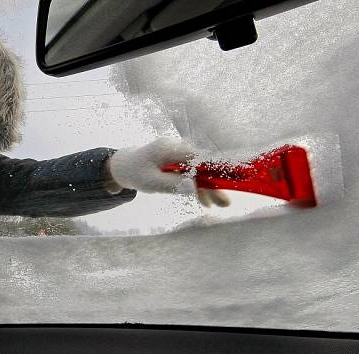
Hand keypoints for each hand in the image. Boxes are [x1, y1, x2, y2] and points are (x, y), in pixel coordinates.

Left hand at [107, 137, 230, 206]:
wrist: (125, 166)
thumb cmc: (136, 173)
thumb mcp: (150, 182)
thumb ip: (171, 184)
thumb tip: (193, 187)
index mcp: (169, 148)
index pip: (198, 158)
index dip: (216, 168)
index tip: (232, 178)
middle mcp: (177, 147)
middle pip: (201, 166)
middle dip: (214, 184)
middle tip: (226, 203)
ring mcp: (179, 153)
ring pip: (199, 171)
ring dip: (208, 187)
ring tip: (220, 205)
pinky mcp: (179, 160)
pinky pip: (192, 173)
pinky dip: (198, 185)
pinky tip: (205, 201)